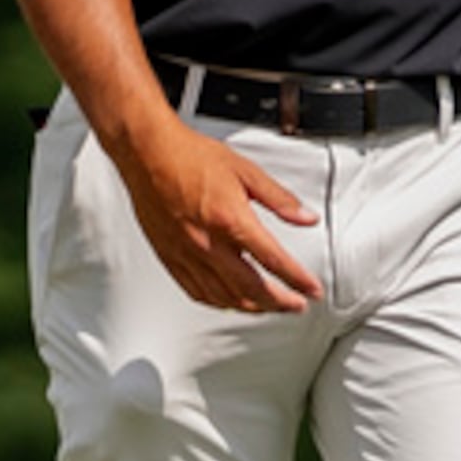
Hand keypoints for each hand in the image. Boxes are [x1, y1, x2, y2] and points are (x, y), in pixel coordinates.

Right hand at [107, 119, 319, 312]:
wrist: (147, 153)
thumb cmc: (190, 156)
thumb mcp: (246, 172)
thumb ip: (280, 200)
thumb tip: (306, 217)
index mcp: (230, 220)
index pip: (273, 260)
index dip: (298, 280)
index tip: (313, 290)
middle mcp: (207, 243)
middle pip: (250, 288)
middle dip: (279, 302)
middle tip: (296, 305)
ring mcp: (186, 254)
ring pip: (223, 296)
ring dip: (252, 307)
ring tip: (269, 307)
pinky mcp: (169, 257)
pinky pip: (196, 291)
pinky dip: (218, 302)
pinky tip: (229, 301)